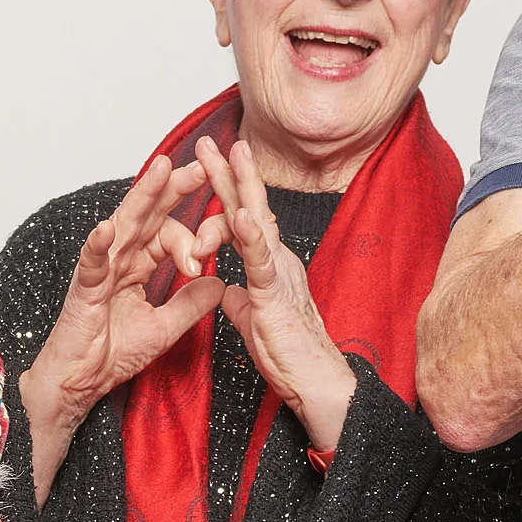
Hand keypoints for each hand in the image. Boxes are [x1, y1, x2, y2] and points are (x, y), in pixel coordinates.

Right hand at [19, 156, 226, 500]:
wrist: (80, 383)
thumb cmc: (110, 354)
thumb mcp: (165, 328)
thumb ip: (191, 304)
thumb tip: (220, 282)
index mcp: (137, 266)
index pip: (168, 235)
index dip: (194, 237)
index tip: (215, 244)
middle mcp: (118, 260)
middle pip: (149, 216)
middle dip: (173, 189)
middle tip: (200, 164)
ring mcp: (99, 271)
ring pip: (124, 226)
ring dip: (142, 197)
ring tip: (161, 169)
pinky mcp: (83, 290)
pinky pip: (91, 263)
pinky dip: (98, 245)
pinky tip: (108, 228)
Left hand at [193, 135, 356, 453]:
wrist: (316, 382)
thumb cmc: (288, 354)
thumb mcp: (252, 320)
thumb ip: (238, 300)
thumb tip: (222, 290)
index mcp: (267, 264)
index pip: (240, 220)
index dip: (223, 194)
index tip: (205, 168)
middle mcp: (276, 259)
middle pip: (249, 206)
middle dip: (230, 171)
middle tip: (209, 139)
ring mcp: (278, 272)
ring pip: (257, 220)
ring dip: (240, 185)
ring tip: (227, 153)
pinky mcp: (276, 294)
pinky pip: (261, 261)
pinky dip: (250, 235)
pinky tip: (239, 213)